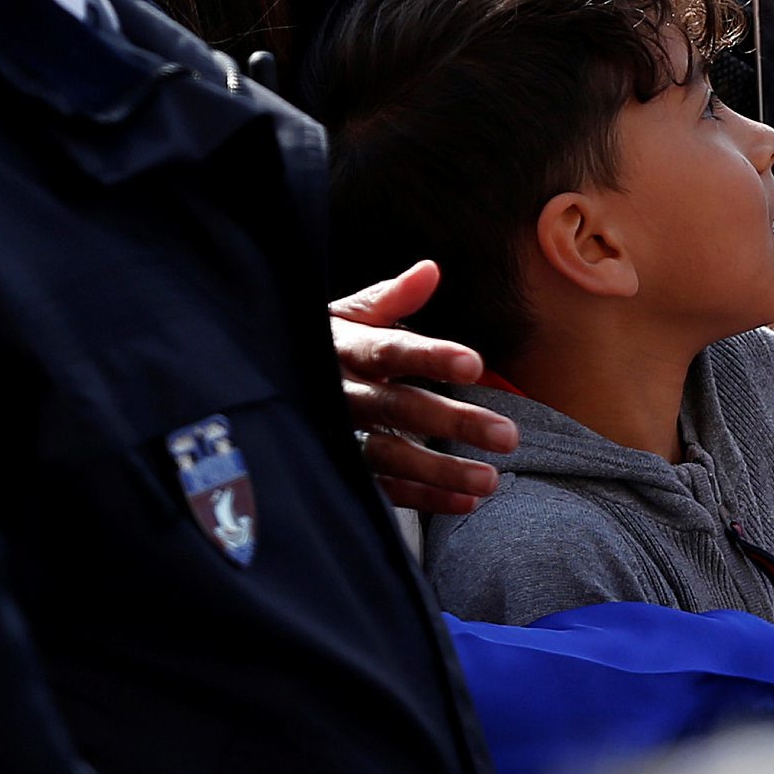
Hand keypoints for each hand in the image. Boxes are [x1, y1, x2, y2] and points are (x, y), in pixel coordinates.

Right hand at [332, 261, 518, 513]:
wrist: (265, 381)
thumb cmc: (325, 343)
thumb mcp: (348, 314)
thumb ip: (391, 297)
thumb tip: (430, 270)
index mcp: (345, 349)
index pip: (390, 352)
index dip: (431, 356)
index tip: (475, 365)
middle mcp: (342, 396)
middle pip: (399, 408)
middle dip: (453, 422)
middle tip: (508, 436)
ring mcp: (339, 437)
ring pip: (391, 456)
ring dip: (441, 472)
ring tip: (490, 481)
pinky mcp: (343, 470)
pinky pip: (382, 489)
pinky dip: (423, 499)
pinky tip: (466, 503)